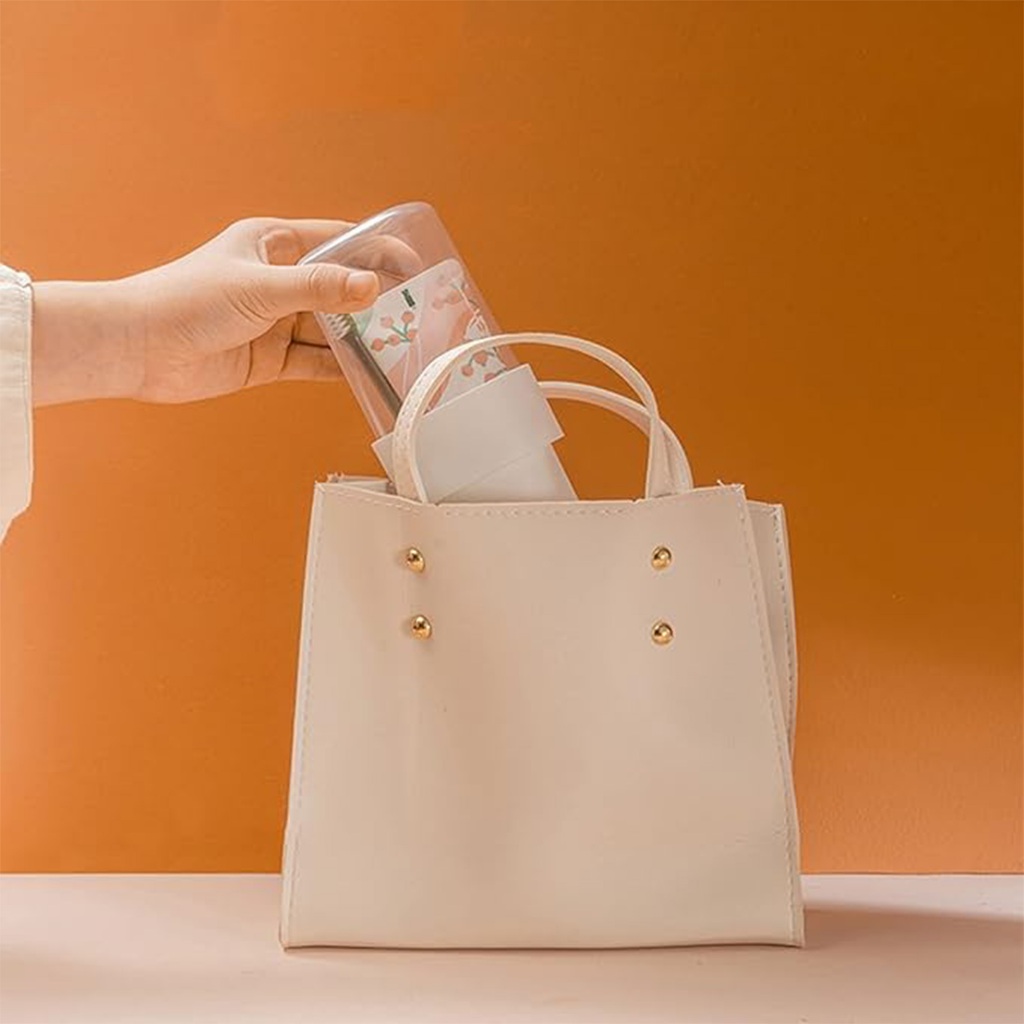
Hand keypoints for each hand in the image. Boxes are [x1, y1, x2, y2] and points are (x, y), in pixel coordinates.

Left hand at [30, 217, 379, 404]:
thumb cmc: (187, 300)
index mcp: (275, 244)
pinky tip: (368, 373)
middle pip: (341, 289)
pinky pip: (316, 362)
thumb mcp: (260, 287)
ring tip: (400, 348)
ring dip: (362, 339)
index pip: (339, 241)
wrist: (139, 349)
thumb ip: (319, 289)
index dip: (377, 251)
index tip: (414, 266)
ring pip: (332, 329)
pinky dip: (341, 368)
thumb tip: (371, 287)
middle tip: (415, 315)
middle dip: (376, 302)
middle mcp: (279, 280)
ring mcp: (276, 321)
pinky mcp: (270, 359)